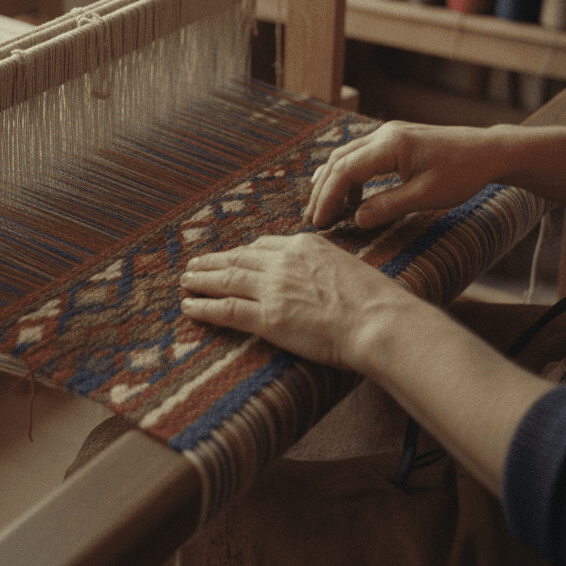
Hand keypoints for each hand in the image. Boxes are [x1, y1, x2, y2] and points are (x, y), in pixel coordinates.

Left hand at [180, 233, 427, 371]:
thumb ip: (325, 268)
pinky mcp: (269, 318)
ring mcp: (274, 288)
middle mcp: (284, 261)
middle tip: (195, 264)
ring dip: (202, 280)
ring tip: (185, 281)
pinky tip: (190, 307)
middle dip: (214, 261)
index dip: (243, 252)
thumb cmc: (376, 302)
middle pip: (239, 257)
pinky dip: (205, 307)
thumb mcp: (348, 268)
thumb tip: (320, 280)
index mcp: (305, 245)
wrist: (379, 321)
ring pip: (227, 279)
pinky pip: (227, 310)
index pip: (265, 245)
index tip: (232, 256)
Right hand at [306, 121, 504, 229]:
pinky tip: (348, 196)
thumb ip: (388, 206)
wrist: (490, 151)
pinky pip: (360, 156)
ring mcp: (388, 134)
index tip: (318, 223)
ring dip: (332, 183)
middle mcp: (384, 134)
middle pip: (338, 161)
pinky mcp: (394, 140)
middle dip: (322, 191)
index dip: (327, 198)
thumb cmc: (464, 173)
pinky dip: (349, 176)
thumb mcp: (427, 196)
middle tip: (312, 219)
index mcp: (390, 145)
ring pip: (346, 156)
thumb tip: (356, 220)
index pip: (345, 171)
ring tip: (325, 210)